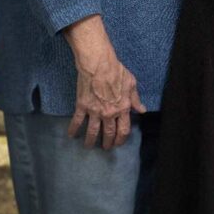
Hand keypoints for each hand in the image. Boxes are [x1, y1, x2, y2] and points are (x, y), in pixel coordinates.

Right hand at [67, 35, 141, 150]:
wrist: (99, 66)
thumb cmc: (118, 72)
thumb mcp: (132, 84)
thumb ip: (136, 100)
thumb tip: (142, 110)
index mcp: (123, 108)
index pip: (124, 129)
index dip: (121, 139)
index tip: (118, 144)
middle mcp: (109, 113)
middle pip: (109, 133)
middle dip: (107, 143)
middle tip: (105, 148)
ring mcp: (95, 111)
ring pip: (92, 131)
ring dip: (91, 141)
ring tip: (89, 146)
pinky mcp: (82, 106)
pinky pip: (77, 121)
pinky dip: (73, 130)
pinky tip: (71, 136)